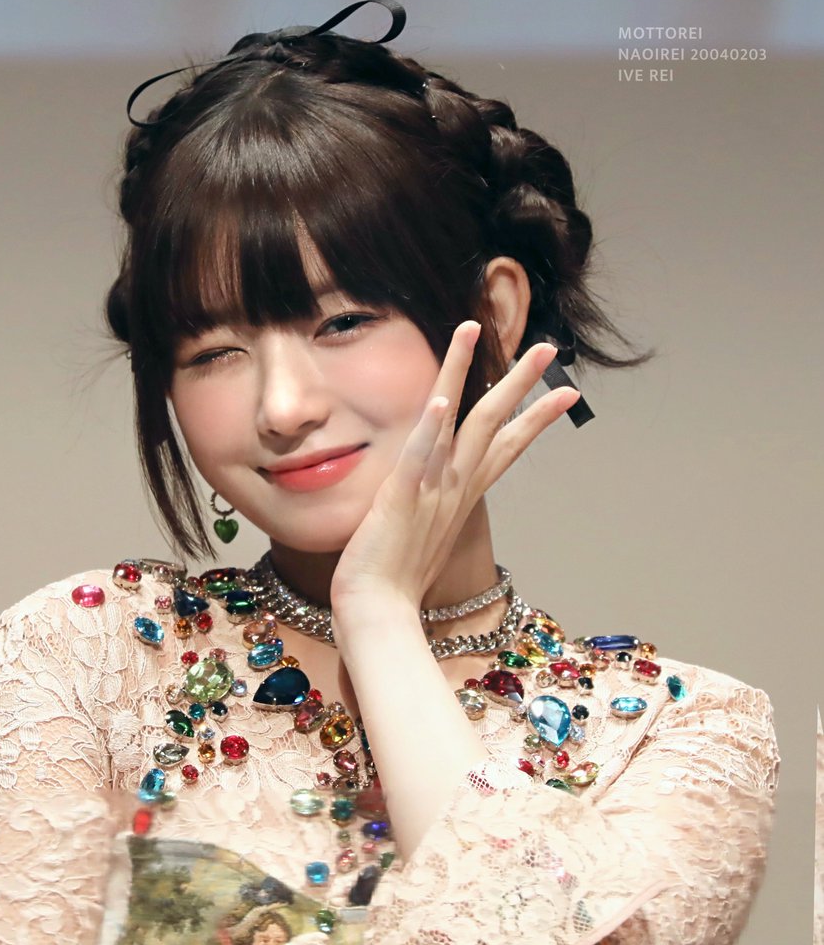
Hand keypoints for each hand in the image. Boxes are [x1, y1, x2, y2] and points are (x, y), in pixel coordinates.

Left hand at [329, 321, 578, 623]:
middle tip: (548, 346)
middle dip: (521, 383)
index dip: (536, 418)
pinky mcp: (401, 501)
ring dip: (464, 374)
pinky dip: (429, 431)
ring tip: (472, 329)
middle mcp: (454, 488)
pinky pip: (418, 460)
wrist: (379, 616)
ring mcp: (431, 493)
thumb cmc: (396, 580)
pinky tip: (438, 401)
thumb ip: (436, 504)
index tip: (565, 393)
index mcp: (461, 495)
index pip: (507, 448)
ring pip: (458, 425)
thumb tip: (438, 489)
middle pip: (496, 425)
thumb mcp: (425, 533)